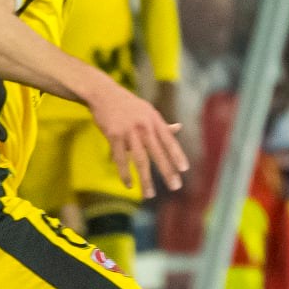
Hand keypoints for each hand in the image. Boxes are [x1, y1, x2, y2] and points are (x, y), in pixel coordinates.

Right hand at [89, 82, 188, 198]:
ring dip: (145, 179)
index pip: (169, 140)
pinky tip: (129, 185)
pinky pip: (120, 159)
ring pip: (140, 159)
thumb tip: (179, 128)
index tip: (185, 169)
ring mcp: (128, 131)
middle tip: (175, 187)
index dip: (177, 155)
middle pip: (158, 152)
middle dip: (167, 171)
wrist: (103, 93)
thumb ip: (161, 124)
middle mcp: (144, 126)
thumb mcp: (147, 111)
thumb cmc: (127, 104)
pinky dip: (125, 173)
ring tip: (150, 194)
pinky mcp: (113, 135)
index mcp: (154, 120)